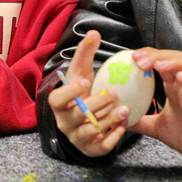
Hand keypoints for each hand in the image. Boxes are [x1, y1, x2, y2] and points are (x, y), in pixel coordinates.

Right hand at [48, 30, 128, 157]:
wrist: (85, 120)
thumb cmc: (82, 93)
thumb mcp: (81, 73)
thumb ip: (85, 53)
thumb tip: (94, 32)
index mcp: (59, 103)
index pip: (56, 100)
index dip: (69, 92)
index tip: (85, 82)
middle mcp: (64, 122)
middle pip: (77, 115)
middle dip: (95, 104)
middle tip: (114, 94)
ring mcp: (77, 137)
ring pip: (90, 131)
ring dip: (108, 120)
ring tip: (125, 110)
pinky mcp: (91, 149)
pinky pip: (102, 146)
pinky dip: (114, 136)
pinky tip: (124, 125)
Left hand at [131, 48, 181, 172]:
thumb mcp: (154, 126)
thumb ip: (138, 120)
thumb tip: (119, 117)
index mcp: (174, 86)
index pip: (162, 61)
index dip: (148, 55)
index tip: (132, 57)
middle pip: (176, 59)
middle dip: (158, 55)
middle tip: (140, 60)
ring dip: (175, 63)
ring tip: (158, 65)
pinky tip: (181, 77)